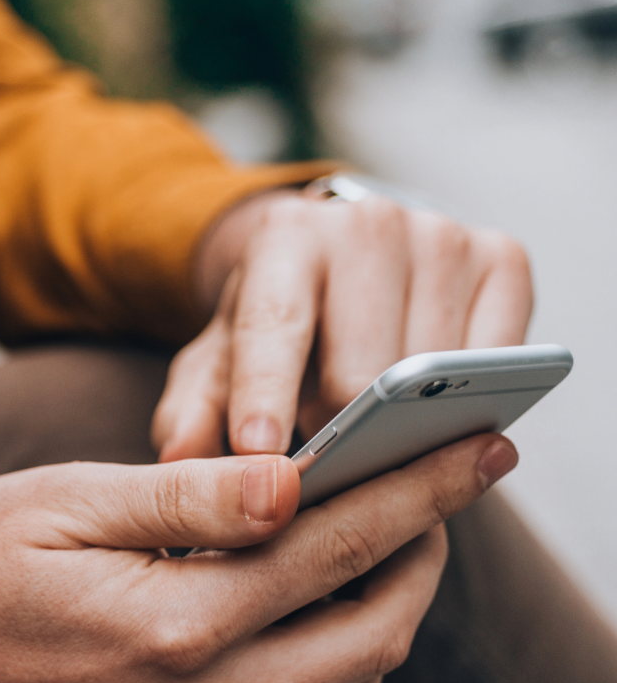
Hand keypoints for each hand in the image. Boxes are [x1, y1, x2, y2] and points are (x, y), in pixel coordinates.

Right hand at [0, 432, 515, 682]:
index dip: (415, 494)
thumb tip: (296, 479)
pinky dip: (337, 642)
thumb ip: (188, 497)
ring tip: (390, 527)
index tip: (474, 450)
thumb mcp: (66, 502)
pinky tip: (319, 587)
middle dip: (424, 552)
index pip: (332, 551)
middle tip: (442, 483)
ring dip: (387, 603)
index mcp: (172, 629)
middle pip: (370, 635)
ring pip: (346, 681)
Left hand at [153, 190, 532, 459]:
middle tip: (324, 450)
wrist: (337, 253)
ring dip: (403, 423)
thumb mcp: (217, 359)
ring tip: (371, 430)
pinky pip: (498, 362)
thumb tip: (179, 460)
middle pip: (363, 371)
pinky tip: (434, 408)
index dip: (266, 393)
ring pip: (433, 377)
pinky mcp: (503, 256)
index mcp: (285, 237)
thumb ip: (190, 410)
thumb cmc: (272, 320)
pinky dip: (467, 401)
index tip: (260, 452)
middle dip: (340, 431)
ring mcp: (443, 235)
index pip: (275, 324)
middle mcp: (368, 222)